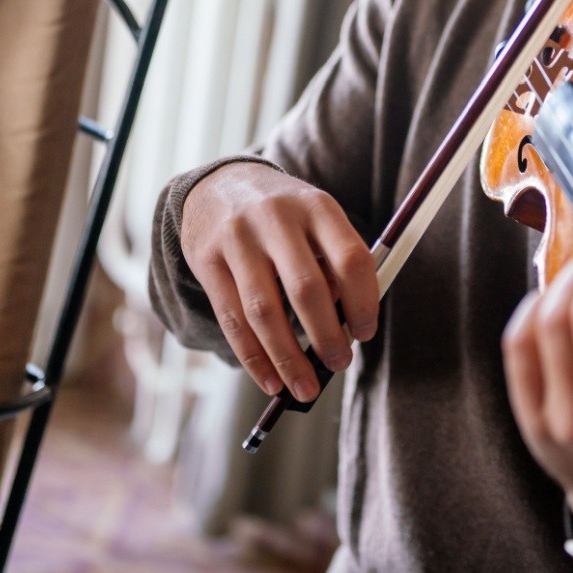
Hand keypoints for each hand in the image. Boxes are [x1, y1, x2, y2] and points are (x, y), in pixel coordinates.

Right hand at [180, 161, 377, 401]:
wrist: (219, 184)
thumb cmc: (284, 217)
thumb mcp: (315, 220)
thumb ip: (334, 264)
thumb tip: (348, 330)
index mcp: (316, 206)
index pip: (350, 258)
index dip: (363, 302)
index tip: (366, 333)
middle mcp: (276, 218)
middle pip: (306, 288)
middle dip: (327, 336)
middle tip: (340, 364)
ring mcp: (237, 238)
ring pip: (264, 310)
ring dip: (288, 358)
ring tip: (306, 388)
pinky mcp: (206, 259)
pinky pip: (232, 319)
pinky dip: (254, 358)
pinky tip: (271, 381)